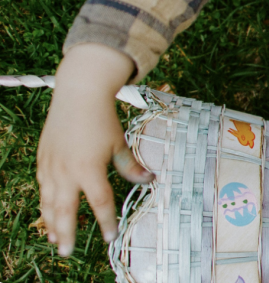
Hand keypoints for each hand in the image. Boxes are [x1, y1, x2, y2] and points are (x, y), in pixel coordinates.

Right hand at [36, 44, 152, 256]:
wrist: (78, 94)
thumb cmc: (102, 119)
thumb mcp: (119, 143)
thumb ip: (130, 166)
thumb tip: (148, 180)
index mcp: (89, 169)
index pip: (99, 203)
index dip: (105, 221)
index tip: (110, 236)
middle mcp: (66, 171)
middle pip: (65, 211)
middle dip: (66, 233)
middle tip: (67, 253)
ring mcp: (51, 166)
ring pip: (48, 202)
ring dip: (51, 223)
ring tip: (54, 239)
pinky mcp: (43, 160)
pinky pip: (42, 188)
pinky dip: (44, 204)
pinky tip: (48, 213)